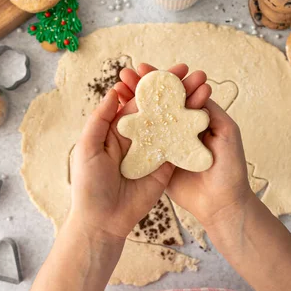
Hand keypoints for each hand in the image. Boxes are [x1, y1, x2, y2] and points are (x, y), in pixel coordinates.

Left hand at [68, 63, 209, 241]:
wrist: (103, 221)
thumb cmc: (89, 185)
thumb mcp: (87, 147)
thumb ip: (100, 119)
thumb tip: (114, 91)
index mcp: (118, 129)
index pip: (137, 101)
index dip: (152, 84)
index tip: (167, 69)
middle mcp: (138, 137)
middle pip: (159, 108)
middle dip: (175, 90)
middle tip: (192, 74)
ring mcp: (153, 151)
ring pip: (172, 123)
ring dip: (187, 105)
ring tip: (203, 87)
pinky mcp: (165, 167)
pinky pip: (179, 146)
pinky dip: (190, 130)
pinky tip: (203, 114)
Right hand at [117, 66, 253, 229]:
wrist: (222, 203)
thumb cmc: (230, 167)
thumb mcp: (226, 131)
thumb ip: (209, 110)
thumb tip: (194, 89)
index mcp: (195, 119)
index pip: (176, 93)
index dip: (161, 80)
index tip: (144, 67)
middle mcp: (179, 129)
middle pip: (158, 103)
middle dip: (142, 87)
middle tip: (126, 74)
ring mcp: (167, 144)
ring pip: (148, 119)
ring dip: (133, 102)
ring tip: (118, 88)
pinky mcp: (158, 162)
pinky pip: (143, 142)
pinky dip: (131, 127)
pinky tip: (118, 115)